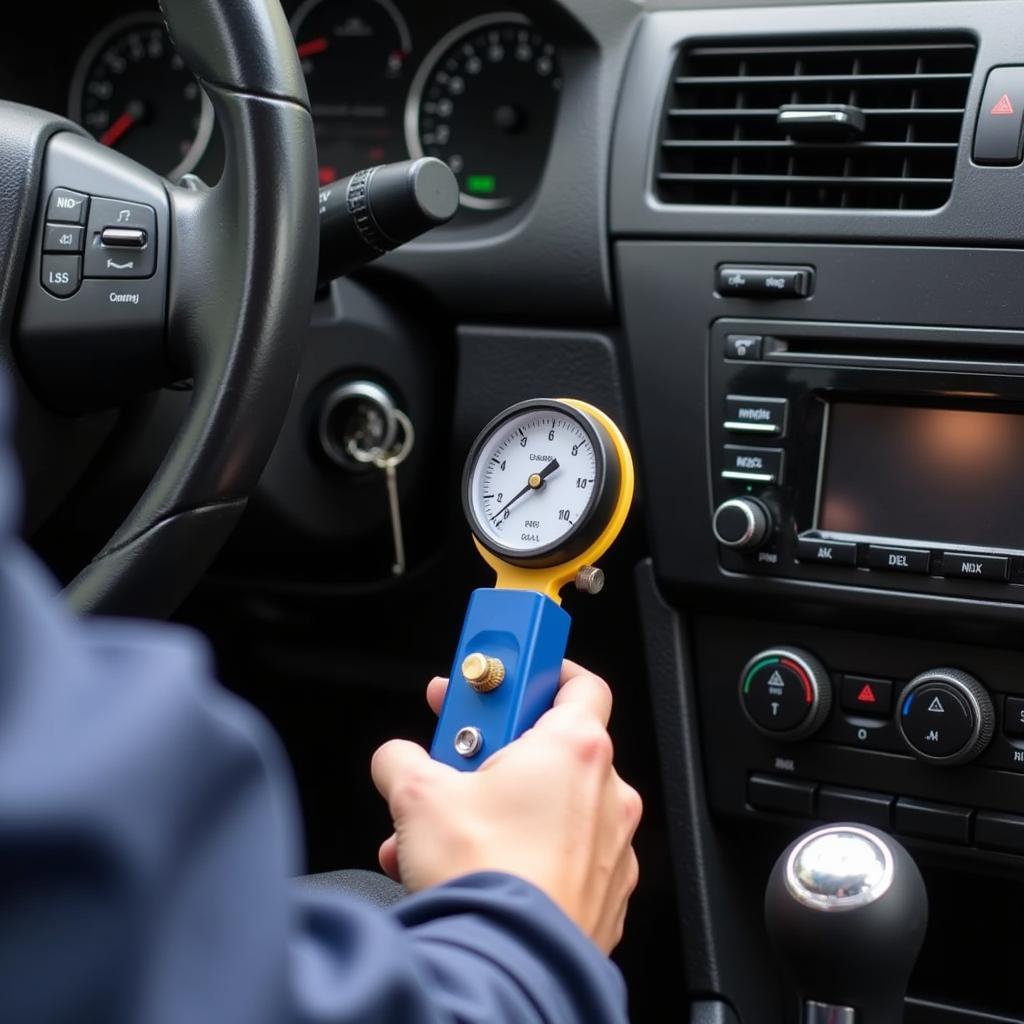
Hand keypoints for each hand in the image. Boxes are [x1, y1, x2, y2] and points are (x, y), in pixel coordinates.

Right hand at [371, 660, 641, 953]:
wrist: (507, 968)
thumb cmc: (485, 878)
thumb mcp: (418, 795)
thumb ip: (403, 759)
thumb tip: (395, 759)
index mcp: (575, 749)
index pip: (577, 682)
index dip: (539, 671)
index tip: (508, 673)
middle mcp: (605, 794)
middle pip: (551, 748)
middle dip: (496, 752)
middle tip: (457, 757)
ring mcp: (609, 849)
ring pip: (548, 809)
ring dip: (499, 810)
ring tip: (448, 830)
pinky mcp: (602, 895)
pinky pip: (558, 858)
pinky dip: (520, 855)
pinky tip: (471, 870)